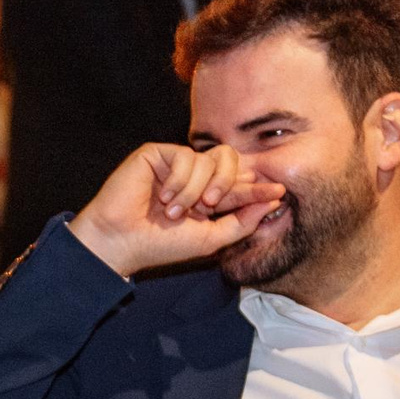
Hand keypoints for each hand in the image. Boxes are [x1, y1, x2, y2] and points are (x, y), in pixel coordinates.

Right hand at [66, 143, 283, 276]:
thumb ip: (241, 222)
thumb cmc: (160, 245)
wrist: (121, 241)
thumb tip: (272, 201)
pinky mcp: (156, 154)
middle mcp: (192, 177)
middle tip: (209, 205)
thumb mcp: (210, 239)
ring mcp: (174, 164)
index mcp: (205, 196)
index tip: (278, 192)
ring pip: (207, 161)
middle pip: (228, 162)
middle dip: (225, 184)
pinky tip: (162, 197)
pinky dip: (179, 181)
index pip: (238, 184)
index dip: (256, 188)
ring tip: (173, 210)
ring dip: (193, 190)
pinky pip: (185, 156)